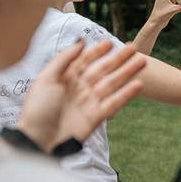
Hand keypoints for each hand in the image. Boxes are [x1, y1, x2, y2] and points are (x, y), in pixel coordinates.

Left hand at [18, 40, 146, 150]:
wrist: (39, 140)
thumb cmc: (38, 109)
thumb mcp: (46, 79)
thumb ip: (64, 59)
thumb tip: (81, 41)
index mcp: (65, 78)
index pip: (85, 60)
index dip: (97, 51)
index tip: (109, 42)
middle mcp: (80, 88)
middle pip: (103, 70)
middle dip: (118, 59)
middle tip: (133, 48)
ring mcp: (89, 102)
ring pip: (112, 83)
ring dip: (127, 72)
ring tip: (142, 62)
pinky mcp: (97, 116)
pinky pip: (115, 102)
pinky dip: (127, 94)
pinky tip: (138, 84)